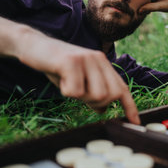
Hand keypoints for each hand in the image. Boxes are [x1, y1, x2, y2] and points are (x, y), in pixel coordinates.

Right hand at [17, 29, 139, 123]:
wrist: (33, 45)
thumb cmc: (56, 66)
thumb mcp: (77, 80)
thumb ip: (92, 92)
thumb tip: (103, 109)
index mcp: (102, 63)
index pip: (121, 87)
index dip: (129, 106)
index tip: (134, 122)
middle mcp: (98, 59)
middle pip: (110, 95)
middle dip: (96, 103)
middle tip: (78, 93)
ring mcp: (85, 59)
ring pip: (96, 95)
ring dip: (80, 97)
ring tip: (68, 84)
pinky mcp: (71, 62)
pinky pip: (75, 91)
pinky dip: (66, 91)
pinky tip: (59, 79)